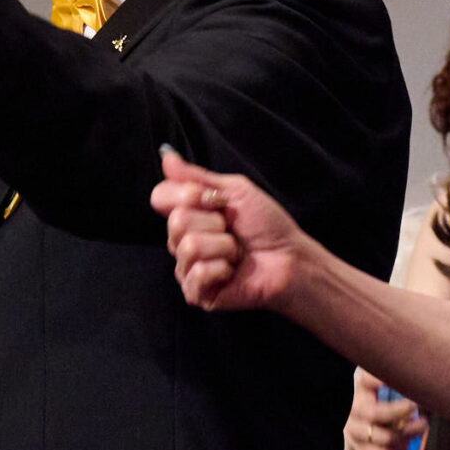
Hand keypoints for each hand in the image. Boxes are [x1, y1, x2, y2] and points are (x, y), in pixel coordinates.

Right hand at [151, 150, 306, 310]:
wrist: (289, 258)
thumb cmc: (267, 226)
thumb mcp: (234, 191)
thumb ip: (197, 176)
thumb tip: (166, 156)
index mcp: (188, 213)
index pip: (160, 196)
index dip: (186, 195)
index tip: (216, 200)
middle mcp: (182, 240)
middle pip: (176, 221)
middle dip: (213, 222)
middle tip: (231, 230)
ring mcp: (187, 267)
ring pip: (189, 246)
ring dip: (223, 246)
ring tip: (236, 252)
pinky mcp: (196, 292)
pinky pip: (197, 273)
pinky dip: (222, 268)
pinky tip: (232, 271)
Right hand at [342, 365, 423, 449]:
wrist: (364, 428)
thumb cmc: (382, 402)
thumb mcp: (386, 389)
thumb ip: (401, 386)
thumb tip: (425, 389)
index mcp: (361, 388)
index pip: (365, 380)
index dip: (377, 380)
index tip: (391, 380)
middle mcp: (354, 408)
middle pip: (373, 413)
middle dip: (398, 411)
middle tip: (415, 406)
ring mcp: (354, 430)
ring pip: (383, 437)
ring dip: (407, 433)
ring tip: (421, 427)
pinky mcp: (360, 448)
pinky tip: (406, 444)